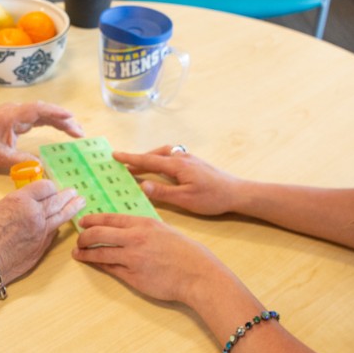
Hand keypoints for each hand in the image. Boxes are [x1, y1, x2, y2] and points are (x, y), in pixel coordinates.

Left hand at [0, 101, 83, 167]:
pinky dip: (53, 122)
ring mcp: (19, 113)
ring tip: (78, 131)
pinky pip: (40, 118)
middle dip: (64, 120)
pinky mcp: (20, 118)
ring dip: (61, 121)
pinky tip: (65, 128)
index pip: (38, 110)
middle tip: (80, 132)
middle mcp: (18, 111)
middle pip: (45, 111)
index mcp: (12, 116)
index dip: (55, 112)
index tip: (70, 116)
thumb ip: (20, 160)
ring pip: (44, 114)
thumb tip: (41, 166)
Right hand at [0, 180, 84, 282]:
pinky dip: (59, 226)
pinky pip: (54, 233)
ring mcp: (41, 231)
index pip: (45, 187)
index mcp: (20, 200)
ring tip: (80, 203)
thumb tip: (24, 208)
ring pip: (62, 216)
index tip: (50, 188)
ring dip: (72, 208)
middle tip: (74, 193)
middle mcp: (34, 213)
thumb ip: (14, 207)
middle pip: (57, 200)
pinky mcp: (42, 247)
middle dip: (67, 195)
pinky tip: (62, 224)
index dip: (49, 187)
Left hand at [71, 214, 232, 304]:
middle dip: (84, 236)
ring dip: (85, 253)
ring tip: (78, 253)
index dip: (92, 220)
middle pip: (98, 233)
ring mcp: (132, 258)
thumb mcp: (163, 230)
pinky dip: (98, 265)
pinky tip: (93, 263)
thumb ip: (143, 228)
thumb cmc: (185, 252)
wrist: (197, 273)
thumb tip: (126, 229)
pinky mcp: (132, 276)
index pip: (110, 218)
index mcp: (143, 223)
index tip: (83, 222)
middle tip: (78, 239)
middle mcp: (134, 238)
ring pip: (100, 252)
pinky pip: (110, 268)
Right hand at [113, 146, 242, 216]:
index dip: (130, 158)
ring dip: (150, 158)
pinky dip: (161, 160)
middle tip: (123, 165)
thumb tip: (142, 184)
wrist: (238, 193)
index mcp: (177, 165)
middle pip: (155, 154)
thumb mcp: (185, 199)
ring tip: (140, 167)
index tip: (115, 155)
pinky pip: (172, 157)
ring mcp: (190, 158)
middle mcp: (182, 157)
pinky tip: (162, 169)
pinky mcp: (195, 163)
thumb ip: (162, 192)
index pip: (148, 159)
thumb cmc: (212, 198)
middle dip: (138, 158)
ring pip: (164, 154)